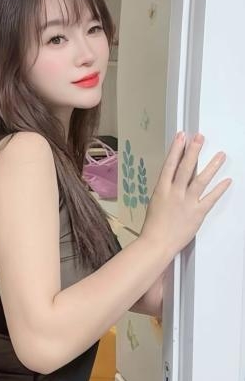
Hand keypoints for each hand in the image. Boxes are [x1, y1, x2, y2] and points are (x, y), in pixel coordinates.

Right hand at [140, 132, 231, 259]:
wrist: (157, 244)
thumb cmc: (153, 226)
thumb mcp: (155, 202)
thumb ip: (165, 191)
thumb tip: (174, 181)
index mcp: (161, 189)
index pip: (170, 164)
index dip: (176, 149)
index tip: (182, 137)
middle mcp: (175, 193)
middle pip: (186, 168)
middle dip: (194, 151)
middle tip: (200, 137)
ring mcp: (187, 202)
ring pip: (201, 180)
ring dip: (212, 166)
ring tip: (220, 155)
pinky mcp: (197, 213)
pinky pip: (211, 199)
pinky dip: (220, 189)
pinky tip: (227, 180)